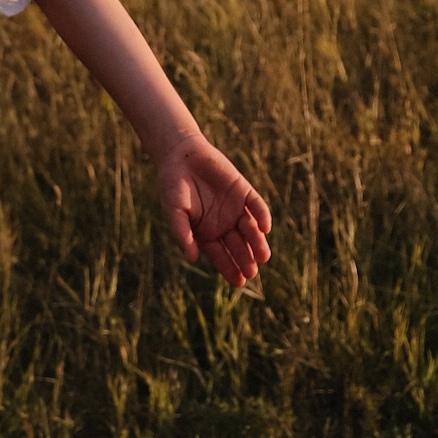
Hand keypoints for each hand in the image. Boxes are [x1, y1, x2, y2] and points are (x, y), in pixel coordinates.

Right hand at [155, 130, 271, 289]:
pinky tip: (264, 228)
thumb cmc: (173, 186)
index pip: (221, 256)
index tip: (238, 282)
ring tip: (262, 256)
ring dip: (257, 243)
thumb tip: (192, 258)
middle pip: (238, 246)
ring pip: (250, 230)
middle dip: (245, 260)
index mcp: (206, 233)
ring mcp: (235, 208)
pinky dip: (262, 216)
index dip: (230, 269)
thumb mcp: (175, 211)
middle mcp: (224, 224)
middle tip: (251, 272)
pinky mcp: (244, 191)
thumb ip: (183, 233)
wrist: (181, 155)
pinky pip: (256, 206)